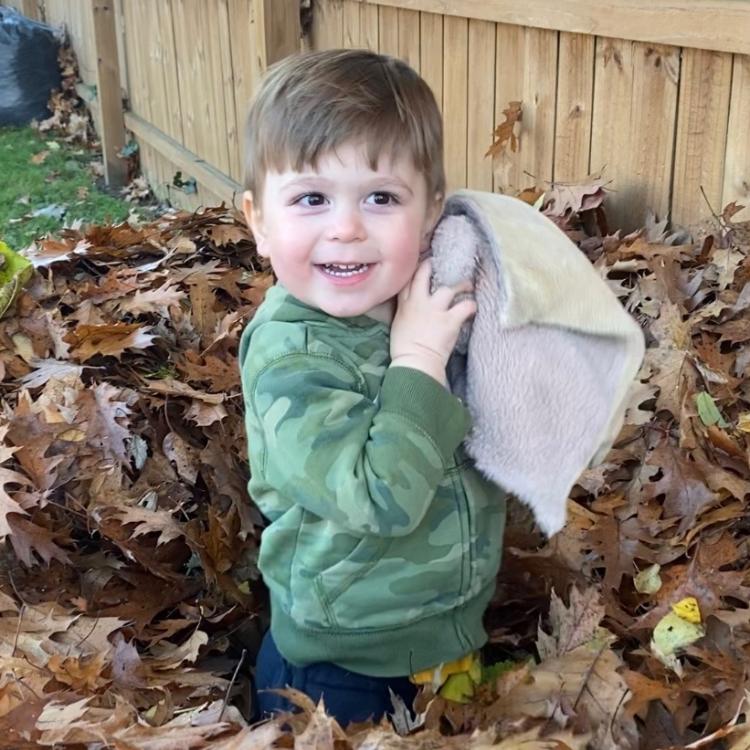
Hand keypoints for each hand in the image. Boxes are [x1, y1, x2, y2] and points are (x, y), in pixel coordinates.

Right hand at [390, 260, 475, 385]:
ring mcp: (435, 310)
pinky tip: (474, 307)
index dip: (417, 269)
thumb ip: (405, 312)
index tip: (424, 265)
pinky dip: (471, 306)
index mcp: (404, 305)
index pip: (408, 279)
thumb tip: (412, 310)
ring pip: (450, 287)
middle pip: (425, 274)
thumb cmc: (404, 350)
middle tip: (445, 265)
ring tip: (468, 285)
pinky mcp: (450, 320)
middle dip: (434, 266)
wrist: (414, 363)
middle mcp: (419, 302)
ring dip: (461, 285)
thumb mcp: (398, 326)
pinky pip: (465, 306)